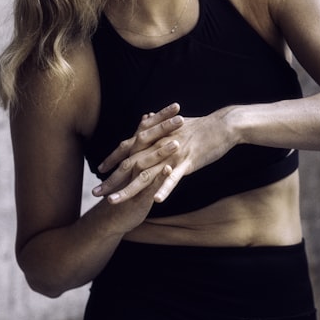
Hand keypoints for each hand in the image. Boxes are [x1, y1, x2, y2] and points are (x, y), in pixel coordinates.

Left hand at [98, 107, 236, 205]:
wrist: (223, 125)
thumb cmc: (201, 126)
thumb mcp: (175, 123)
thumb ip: (158, 123)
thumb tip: (145, 117)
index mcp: (156, 137)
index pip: (128, 149)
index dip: (112, 159)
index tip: (99, 171)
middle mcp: (159, 145)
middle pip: (130, 164)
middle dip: (112, 179)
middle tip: (96, 192)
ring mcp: (173, 154)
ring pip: (147, 174)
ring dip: (128, 189)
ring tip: (113, 201)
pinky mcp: (188, 162)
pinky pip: (174, 178)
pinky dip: (164, 188)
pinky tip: (155, 200)